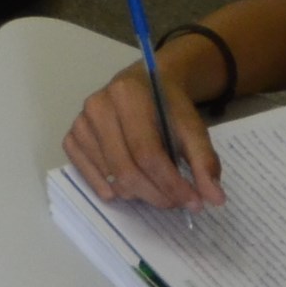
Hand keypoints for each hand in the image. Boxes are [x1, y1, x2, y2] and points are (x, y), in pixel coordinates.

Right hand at [62, 58, 224, 211]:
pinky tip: (128, 189)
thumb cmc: (168, 107)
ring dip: (137, 194)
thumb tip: (214, 198)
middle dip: (156, 194)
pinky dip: (108, 189)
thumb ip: (204, 160)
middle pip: (126, 170)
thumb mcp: (193, 127)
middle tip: (177, 202)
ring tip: (156, 189)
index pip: (147, 153)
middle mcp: (97, 105)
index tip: (193, 201)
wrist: (146, 85)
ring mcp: (80, 122)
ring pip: (110, 176)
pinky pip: (86, 174)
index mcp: (127, 94)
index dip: (171, 183)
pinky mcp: (71, 136)